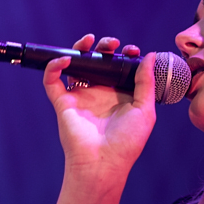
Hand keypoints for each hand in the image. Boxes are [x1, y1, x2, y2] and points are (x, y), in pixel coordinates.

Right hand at [43, 34, 157, 184]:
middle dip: (104, 47)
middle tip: (112, 44)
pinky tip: (66, 59)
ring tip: (89, 40)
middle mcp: (99, 93)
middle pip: (97, 61)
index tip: (132, 51)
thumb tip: (151, 56)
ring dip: (79, 49)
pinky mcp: (63, 103)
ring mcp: (80, 97)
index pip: (119, 67)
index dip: (124, 55)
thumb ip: (146, 82)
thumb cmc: (127, 142)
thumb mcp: (145, 109)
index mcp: (118, 94)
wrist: (104, 163)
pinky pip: (52, 81)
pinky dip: (54, 67)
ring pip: (74, 65)